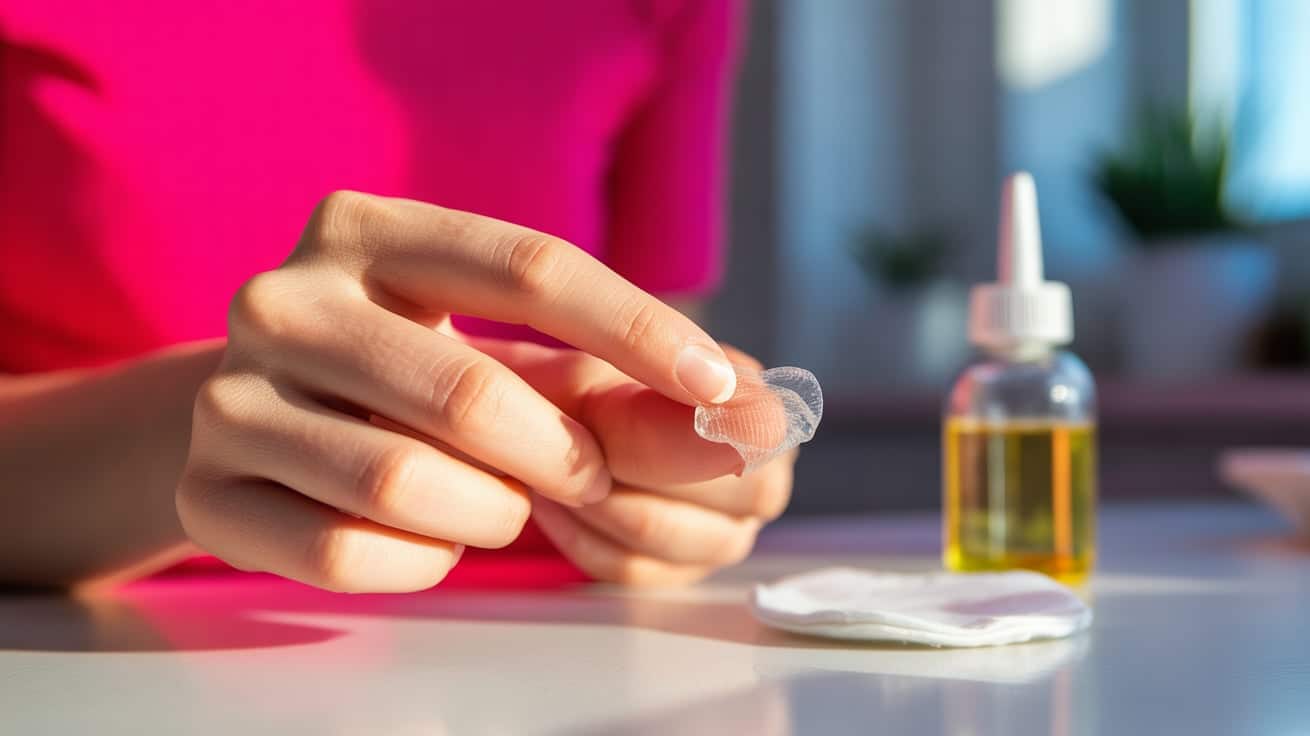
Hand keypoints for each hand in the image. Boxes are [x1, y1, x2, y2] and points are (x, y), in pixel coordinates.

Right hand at [176, 192, 739, 592]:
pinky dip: (423, 561)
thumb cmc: (403, 372)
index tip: (718, 387)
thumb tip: (750, 414)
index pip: (528, 266)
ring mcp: (230, 397)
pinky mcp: (207, 492)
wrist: (254, 418)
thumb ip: (598, 372)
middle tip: (590, 480)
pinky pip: (350, 554)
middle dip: (562, 455)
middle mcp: (284, 298)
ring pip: (405, 484)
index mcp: (364, 229)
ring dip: (492, 514)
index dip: (637, 329)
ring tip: (499, 505)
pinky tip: (430, 538)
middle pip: (468, 393)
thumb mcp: (483, 340)